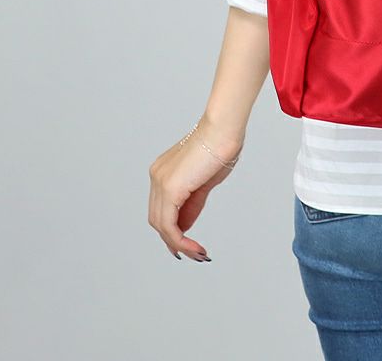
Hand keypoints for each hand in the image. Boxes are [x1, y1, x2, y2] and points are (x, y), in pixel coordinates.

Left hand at [148, 115, 243, 262]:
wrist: (224, 128)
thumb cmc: (222, 145)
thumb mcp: (206, 181)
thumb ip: (193, 202)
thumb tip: (184, 225)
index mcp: (164, 172)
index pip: (164, 208)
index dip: (175, 229)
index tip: (189, 244)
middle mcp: (157, 177)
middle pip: (158, 219)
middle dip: (175, 240)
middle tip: (195, 254)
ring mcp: (160, 182)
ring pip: (161, 225)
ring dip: (179, 244)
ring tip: (198, 254)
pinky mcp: (169, 189)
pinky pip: (169, 225)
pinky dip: (180, 241)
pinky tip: (195, 248)